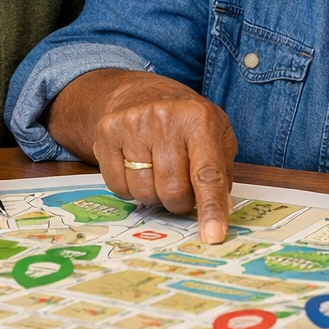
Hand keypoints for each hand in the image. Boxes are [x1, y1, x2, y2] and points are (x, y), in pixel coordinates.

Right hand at [57, 70, 236, 243]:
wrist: (141, 92)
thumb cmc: (186, 121)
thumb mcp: (216, 135)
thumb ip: (221, 172)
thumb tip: (219, 211)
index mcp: (200, 119)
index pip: (207, 173)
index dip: (210, 208)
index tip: (213, 235)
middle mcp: (166, 118)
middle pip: (173, 190)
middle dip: (179, 201)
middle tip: (181, 187)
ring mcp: (133, 124)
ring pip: (144, 192)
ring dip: (154, 195)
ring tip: (157, 170)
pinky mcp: (107, 132)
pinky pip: (119, 187)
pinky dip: (130, 188)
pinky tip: (137, 165)